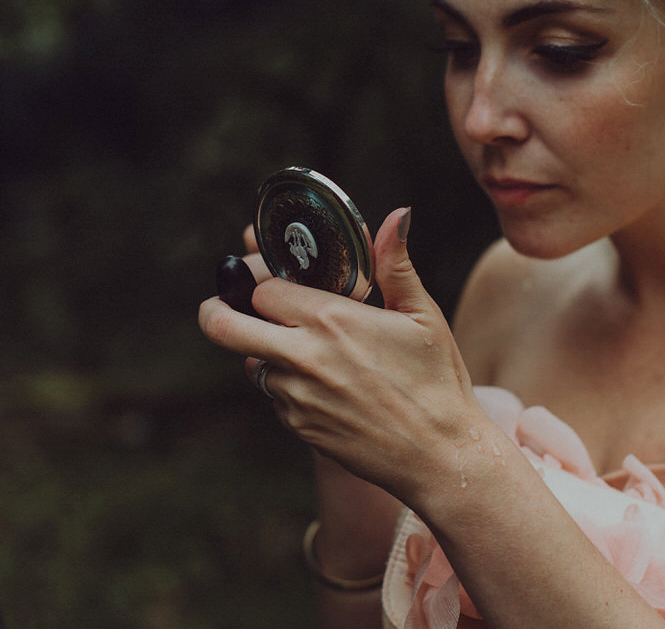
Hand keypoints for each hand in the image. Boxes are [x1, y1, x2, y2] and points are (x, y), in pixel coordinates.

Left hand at [199, 208, 483, 501]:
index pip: (262, 288)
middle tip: (221, 306)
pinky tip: (330, 388)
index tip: (275, 282)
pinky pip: (276, 398)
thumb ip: (396, 264)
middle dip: (217, 311)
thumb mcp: (423, 316)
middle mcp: (303, 357)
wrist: (439, 456)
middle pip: (223, 326)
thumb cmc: (438, 382)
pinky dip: (289, 387)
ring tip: (309, 353)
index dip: (264, 281)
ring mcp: (296, 397)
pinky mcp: (298, 428)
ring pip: (254, 364)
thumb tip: (398, 215)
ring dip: (268, 353)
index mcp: (331, 319)